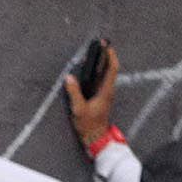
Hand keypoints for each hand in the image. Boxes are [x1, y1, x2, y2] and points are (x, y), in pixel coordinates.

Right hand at [63, 38, 117, 155]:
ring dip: (102, 62)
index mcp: (106, 91)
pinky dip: (97, 71)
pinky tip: (90, 69)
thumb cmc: (89, 125)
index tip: (106, 45)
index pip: (112, 69)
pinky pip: (101, 80)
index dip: (110, 56)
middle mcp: (108, 90)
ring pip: (106, 74)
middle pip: (110, 68)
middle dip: (106, 55)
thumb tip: (69, 78)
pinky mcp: (101, 97)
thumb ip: (74, 93)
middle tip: (100, 44)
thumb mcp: (79, 109)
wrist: (96, 137)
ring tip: (95, 52)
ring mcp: (105, 93)